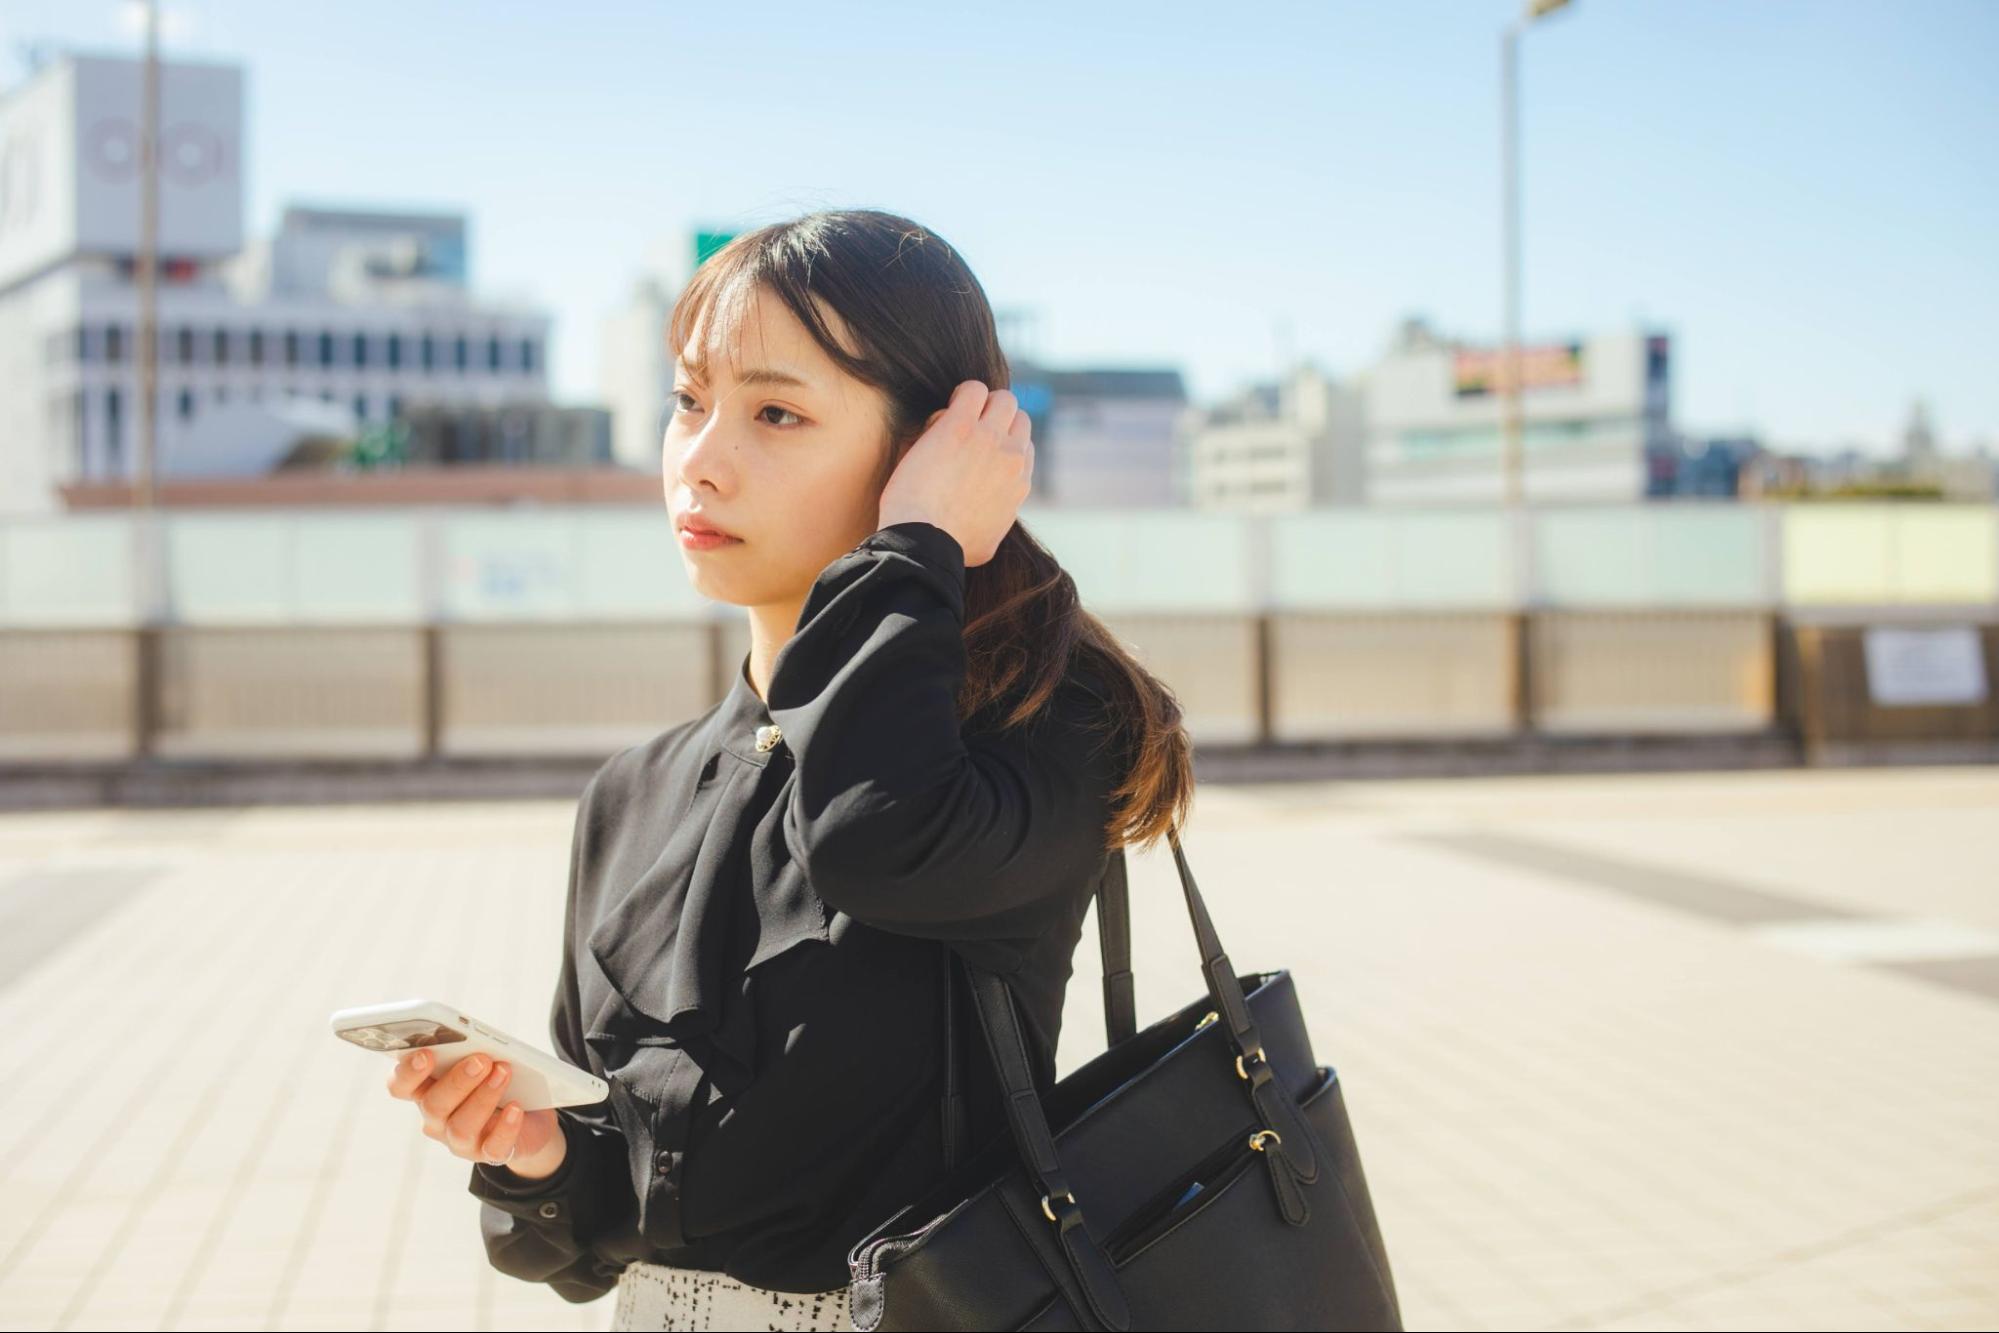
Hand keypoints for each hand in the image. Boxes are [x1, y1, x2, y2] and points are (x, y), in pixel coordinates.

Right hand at [387, 1048, 566, 1181]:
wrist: (532, 1114)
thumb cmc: (495, 1078)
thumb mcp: (482, 1061)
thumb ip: (469, 1050)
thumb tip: (475, 1040)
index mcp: (427, 1090)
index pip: (401, 1086)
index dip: (408, 1072)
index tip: (426, 1054)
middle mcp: (437, 1119)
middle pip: (433, 1106)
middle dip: (458, 1081)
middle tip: (481, 1060)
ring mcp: (461, 1141)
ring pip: (461, 1128)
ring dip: (483, 1098)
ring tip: (504, 1073)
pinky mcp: (489, 1153)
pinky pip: (493, 1147)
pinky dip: (505, 1127)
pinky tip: (516, 1108)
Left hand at [877, 380, 1033, 566]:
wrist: (926, 541)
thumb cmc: (950, 548)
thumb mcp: (990, 540)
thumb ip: (998, 519)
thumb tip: (994, 516)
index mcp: (1019, 483)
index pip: (1024, 446)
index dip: (1002, 442)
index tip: (979, 450)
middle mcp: (1012, 457)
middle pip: (1018, 417)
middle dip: (996, 417)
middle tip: (968, 429)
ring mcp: (989, 438)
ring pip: (1002, 398)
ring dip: (981, 402)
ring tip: (955, 418)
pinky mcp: (961, 426)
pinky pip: (973, 390)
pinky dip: (963, 394)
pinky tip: (944, 412)